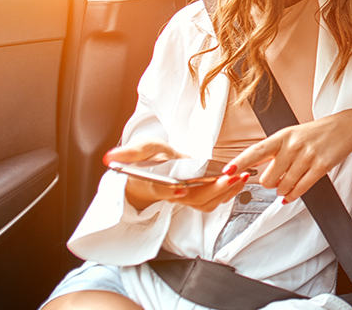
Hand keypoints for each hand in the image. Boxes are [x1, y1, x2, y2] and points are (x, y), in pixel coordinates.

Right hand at [104, 139, 248, 211]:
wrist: (156, 171)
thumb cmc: (148, 161)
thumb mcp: (140, 149)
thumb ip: (130, 153)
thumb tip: (110, 158)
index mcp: (154, 183)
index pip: (159, 189)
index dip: (168, 191)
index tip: (179, 188)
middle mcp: (172, 194)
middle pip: (191, 199)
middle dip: (212, 190)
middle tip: (229, 177)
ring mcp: (187, 197)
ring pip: (206, 202)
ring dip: (225, 191)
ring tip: (241, 176)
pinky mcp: (198, 197)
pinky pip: (214, 200)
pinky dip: (229, 192)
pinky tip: (241, 179)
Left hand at [224, 108, 351, 203]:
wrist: (344, 128)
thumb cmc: (315, 133)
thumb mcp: (291, 135)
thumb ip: (274, 150)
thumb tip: (255, 169)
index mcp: (282, 136)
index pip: (256, 150)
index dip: (240, 162)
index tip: (227, 171)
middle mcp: (293, 146)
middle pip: (268, 177)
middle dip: (270, 184)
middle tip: (276, 179)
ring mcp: (307, 156)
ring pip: (284, 186)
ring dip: (282, 190)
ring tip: (286, 185)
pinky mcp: (321, 167)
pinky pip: (301, 188)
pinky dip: (293, 195)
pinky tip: (290, 195)